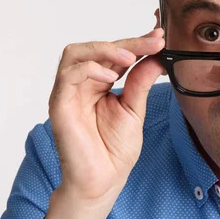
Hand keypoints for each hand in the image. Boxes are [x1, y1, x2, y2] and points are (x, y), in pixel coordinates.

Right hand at [48, 27, 164, 203]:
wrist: (102, 181)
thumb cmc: (114, 150)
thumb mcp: (134, 109)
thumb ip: (141, 82)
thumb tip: (156, 56)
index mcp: (99, 83)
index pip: (116, 54)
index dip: (137, 43)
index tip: (160, 37)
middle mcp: (82, 84)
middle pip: (98, 48)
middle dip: (128, 42)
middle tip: (153, 41)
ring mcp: (68, 92)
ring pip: (76, 52)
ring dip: (105, 49)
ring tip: (130, 57)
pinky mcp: (59, 104)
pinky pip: (68, 75)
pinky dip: (89, 68)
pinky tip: (111, 77)